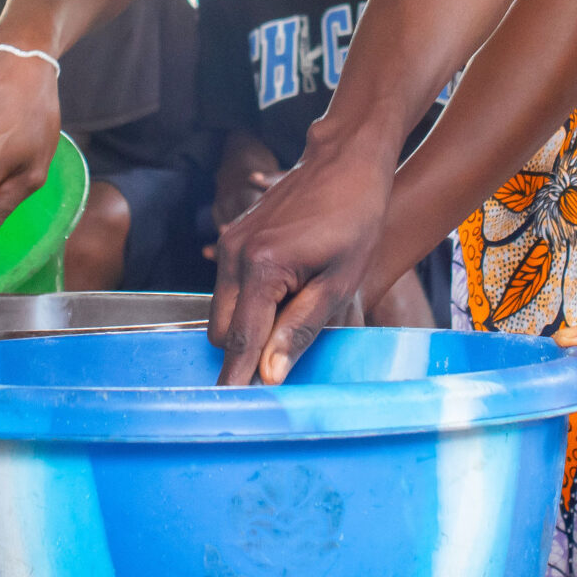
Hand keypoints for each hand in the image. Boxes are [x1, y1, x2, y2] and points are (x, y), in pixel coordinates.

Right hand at [210, 133, 395, 385]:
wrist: (345, 163)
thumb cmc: (354, 221)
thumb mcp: (339, 282)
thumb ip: (300, 329)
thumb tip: (268, 375)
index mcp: (261, 267)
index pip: (241, 341)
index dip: (237, 379)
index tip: (229, 413)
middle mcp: (234, 253)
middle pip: (222, 331)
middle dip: (245, 351)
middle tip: (282, 362)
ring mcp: (230, 242)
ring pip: (222, 311)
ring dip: (247, 327)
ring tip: (293, 319)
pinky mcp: (233, 237)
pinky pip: (228, 287)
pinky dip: (248, 304)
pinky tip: (284, 296)